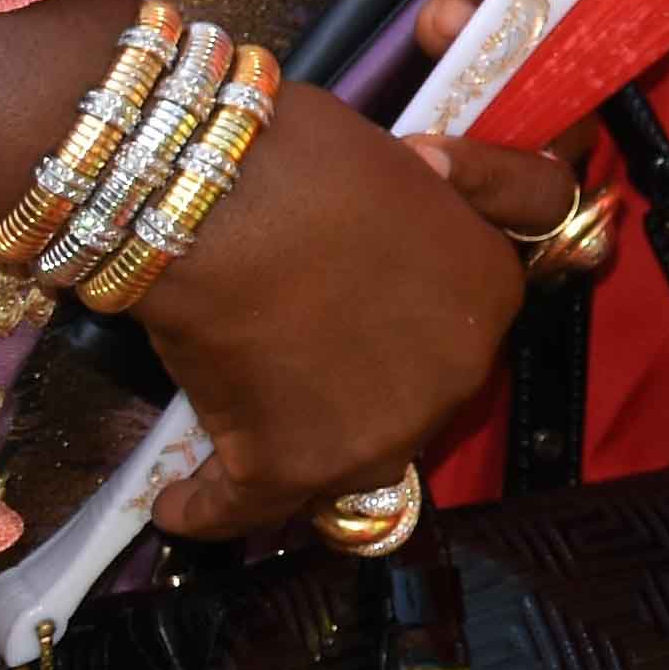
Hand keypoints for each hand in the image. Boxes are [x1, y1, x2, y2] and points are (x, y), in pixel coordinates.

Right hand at [133, 87, 526, 540]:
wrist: (225, 193)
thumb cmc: (308, 159)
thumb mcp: (418, 168)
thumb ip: (436, 207)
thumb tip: (425, 198)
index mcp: (491, 292)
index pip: (455, 334)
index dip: (404, 331)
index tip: (362, 326)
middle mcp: (456, 375)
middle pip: (405, 406)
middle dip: (359, 394)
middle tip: (295, 375)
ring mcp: (379, 433)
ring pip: (339, 468)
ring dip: (295, 457)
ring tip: (241, 444)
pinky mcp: (291, 468)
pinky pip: (241, 510)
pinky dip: (203, 509)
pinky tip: (177, 503)